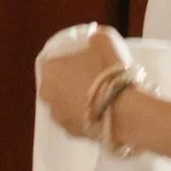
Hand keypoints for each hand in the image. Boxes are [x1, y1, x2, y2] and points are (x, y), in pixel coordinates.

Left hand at [38, 23, 128, 139]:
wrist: (123, 112)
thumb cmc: (109, 72)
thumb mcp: (104, 41)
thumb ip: (94, 37)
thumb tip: (93, 38)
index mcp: (50, 69)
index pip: (52, 60)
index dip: (68, 58)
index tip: (83, 58)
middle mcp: (47, 94)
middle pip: (56, 83)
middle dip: (69, 80)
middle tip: (90, 76)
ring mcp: (57, 116)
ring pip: (64, 103)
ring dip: (75, 99)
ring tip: (98, 95)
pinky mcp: (69, 133)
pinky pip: (74, 119)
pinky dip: (83, 115)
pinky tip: (100, 111)